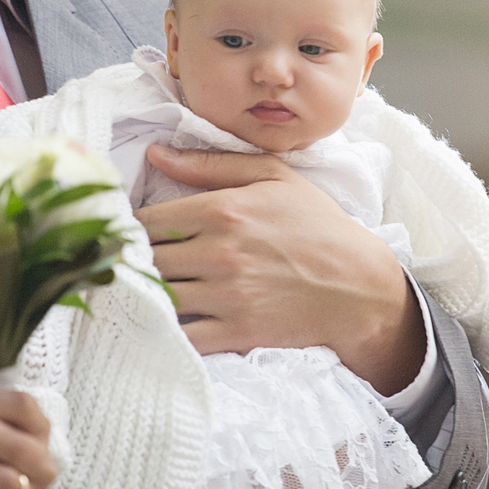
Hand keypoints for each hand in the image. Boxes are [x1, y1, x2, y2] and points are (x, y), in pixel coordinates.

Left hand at [138, 146, 423, 393]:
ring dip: (146, 295)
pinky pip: (182, 336)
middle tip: (130, 263)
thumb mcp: (272, 177)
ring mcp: (227, 295)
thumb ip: (209, 164)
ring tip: (144, 290)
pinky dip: (165, 331)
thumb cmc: (317, 225)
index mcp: (223, 210)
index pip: (148, 220)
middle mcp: (219, 252)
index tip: (129, 233)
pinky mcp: (237, 331)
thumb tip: (154, 153)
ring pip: (159, 296)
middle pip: (146, 259)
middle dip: (134, 261)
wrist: (359, 285)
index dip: (131, 228)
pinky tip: (163, 322)